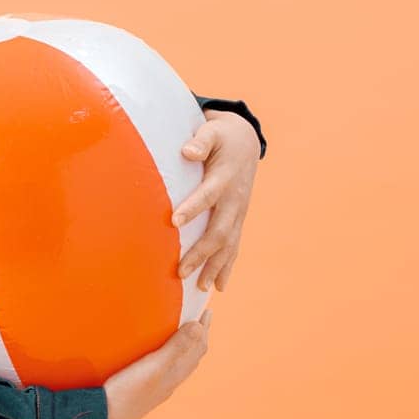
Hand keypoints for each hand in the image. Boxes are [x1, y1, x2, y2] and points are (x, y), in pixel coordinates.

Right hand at [103, 310, 211, 418]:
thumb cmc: (128, 393)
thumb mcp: (154, 366)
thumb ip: (176, 348)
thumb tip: (198, 326)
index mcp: (175, 373)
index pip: (197, 348)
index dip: (204, 329)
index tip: (207, 311)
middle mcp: (170, 381)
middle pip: (191, 356)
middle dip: (197, 336)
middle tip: (198, 319)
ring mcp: (156, 386)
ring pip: (179, 364)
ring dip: (185, 346)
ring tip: (182, 333)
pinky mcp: (143, 388)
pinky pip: (165, 369)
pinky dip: (169, 355)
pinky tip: (156, 356)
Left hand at [171, 110, 262, 291]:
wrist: (245, 142)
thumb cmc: (221, 137)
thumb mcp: (212, 132)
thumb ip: (200, 141)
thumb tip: (187, 151)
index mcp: (224, 178)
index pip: (208, 195)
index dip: (192, 207)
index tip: (173, 220)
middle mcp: (234, 200)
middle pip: (219, 230)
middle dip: (201, 252)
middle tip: (180, 269)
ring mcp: (239, 213)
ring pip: (228, 244)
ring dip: (215, 266)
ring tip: (199, 287)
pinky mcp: (238, 220)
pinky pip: (234, 247)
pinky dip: (227, 267)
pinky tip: (219, 286)